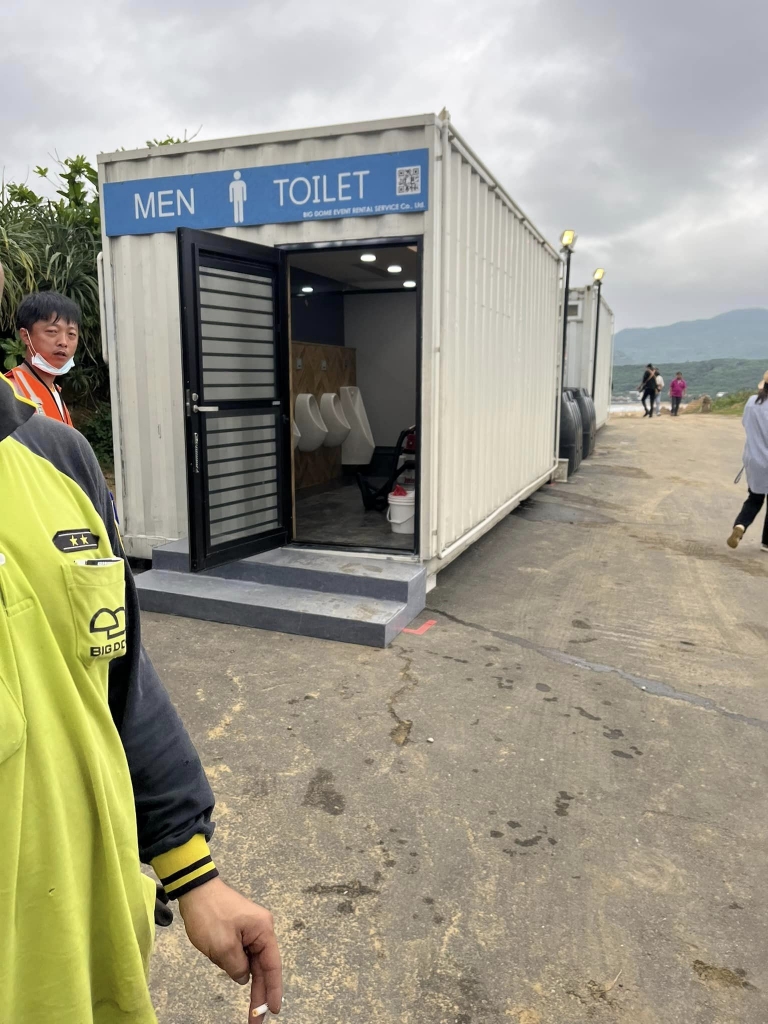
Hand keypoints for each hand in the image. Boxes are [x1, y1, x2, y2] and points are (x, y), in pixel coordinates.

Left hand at [178, 877, 281, 1021]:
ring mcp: (249, 929)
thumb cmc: (211, 915)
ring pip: (249, 961)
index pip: (272, 966)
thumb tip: (244, 977)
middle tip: (256, 1018)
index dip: (274, 990)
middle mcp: (261, 929)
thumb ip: (237, 968)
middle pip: (263, 967)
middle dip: (259, 992)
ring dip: (241, 974)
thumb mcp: (223, 948)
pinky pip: (240, 952)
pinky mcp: (238, 929)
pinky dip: (233, 963)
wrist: (195, 889)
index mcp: (263, 930)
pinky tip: (223, 964)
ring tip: (228, 975)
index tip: (274, 1010)